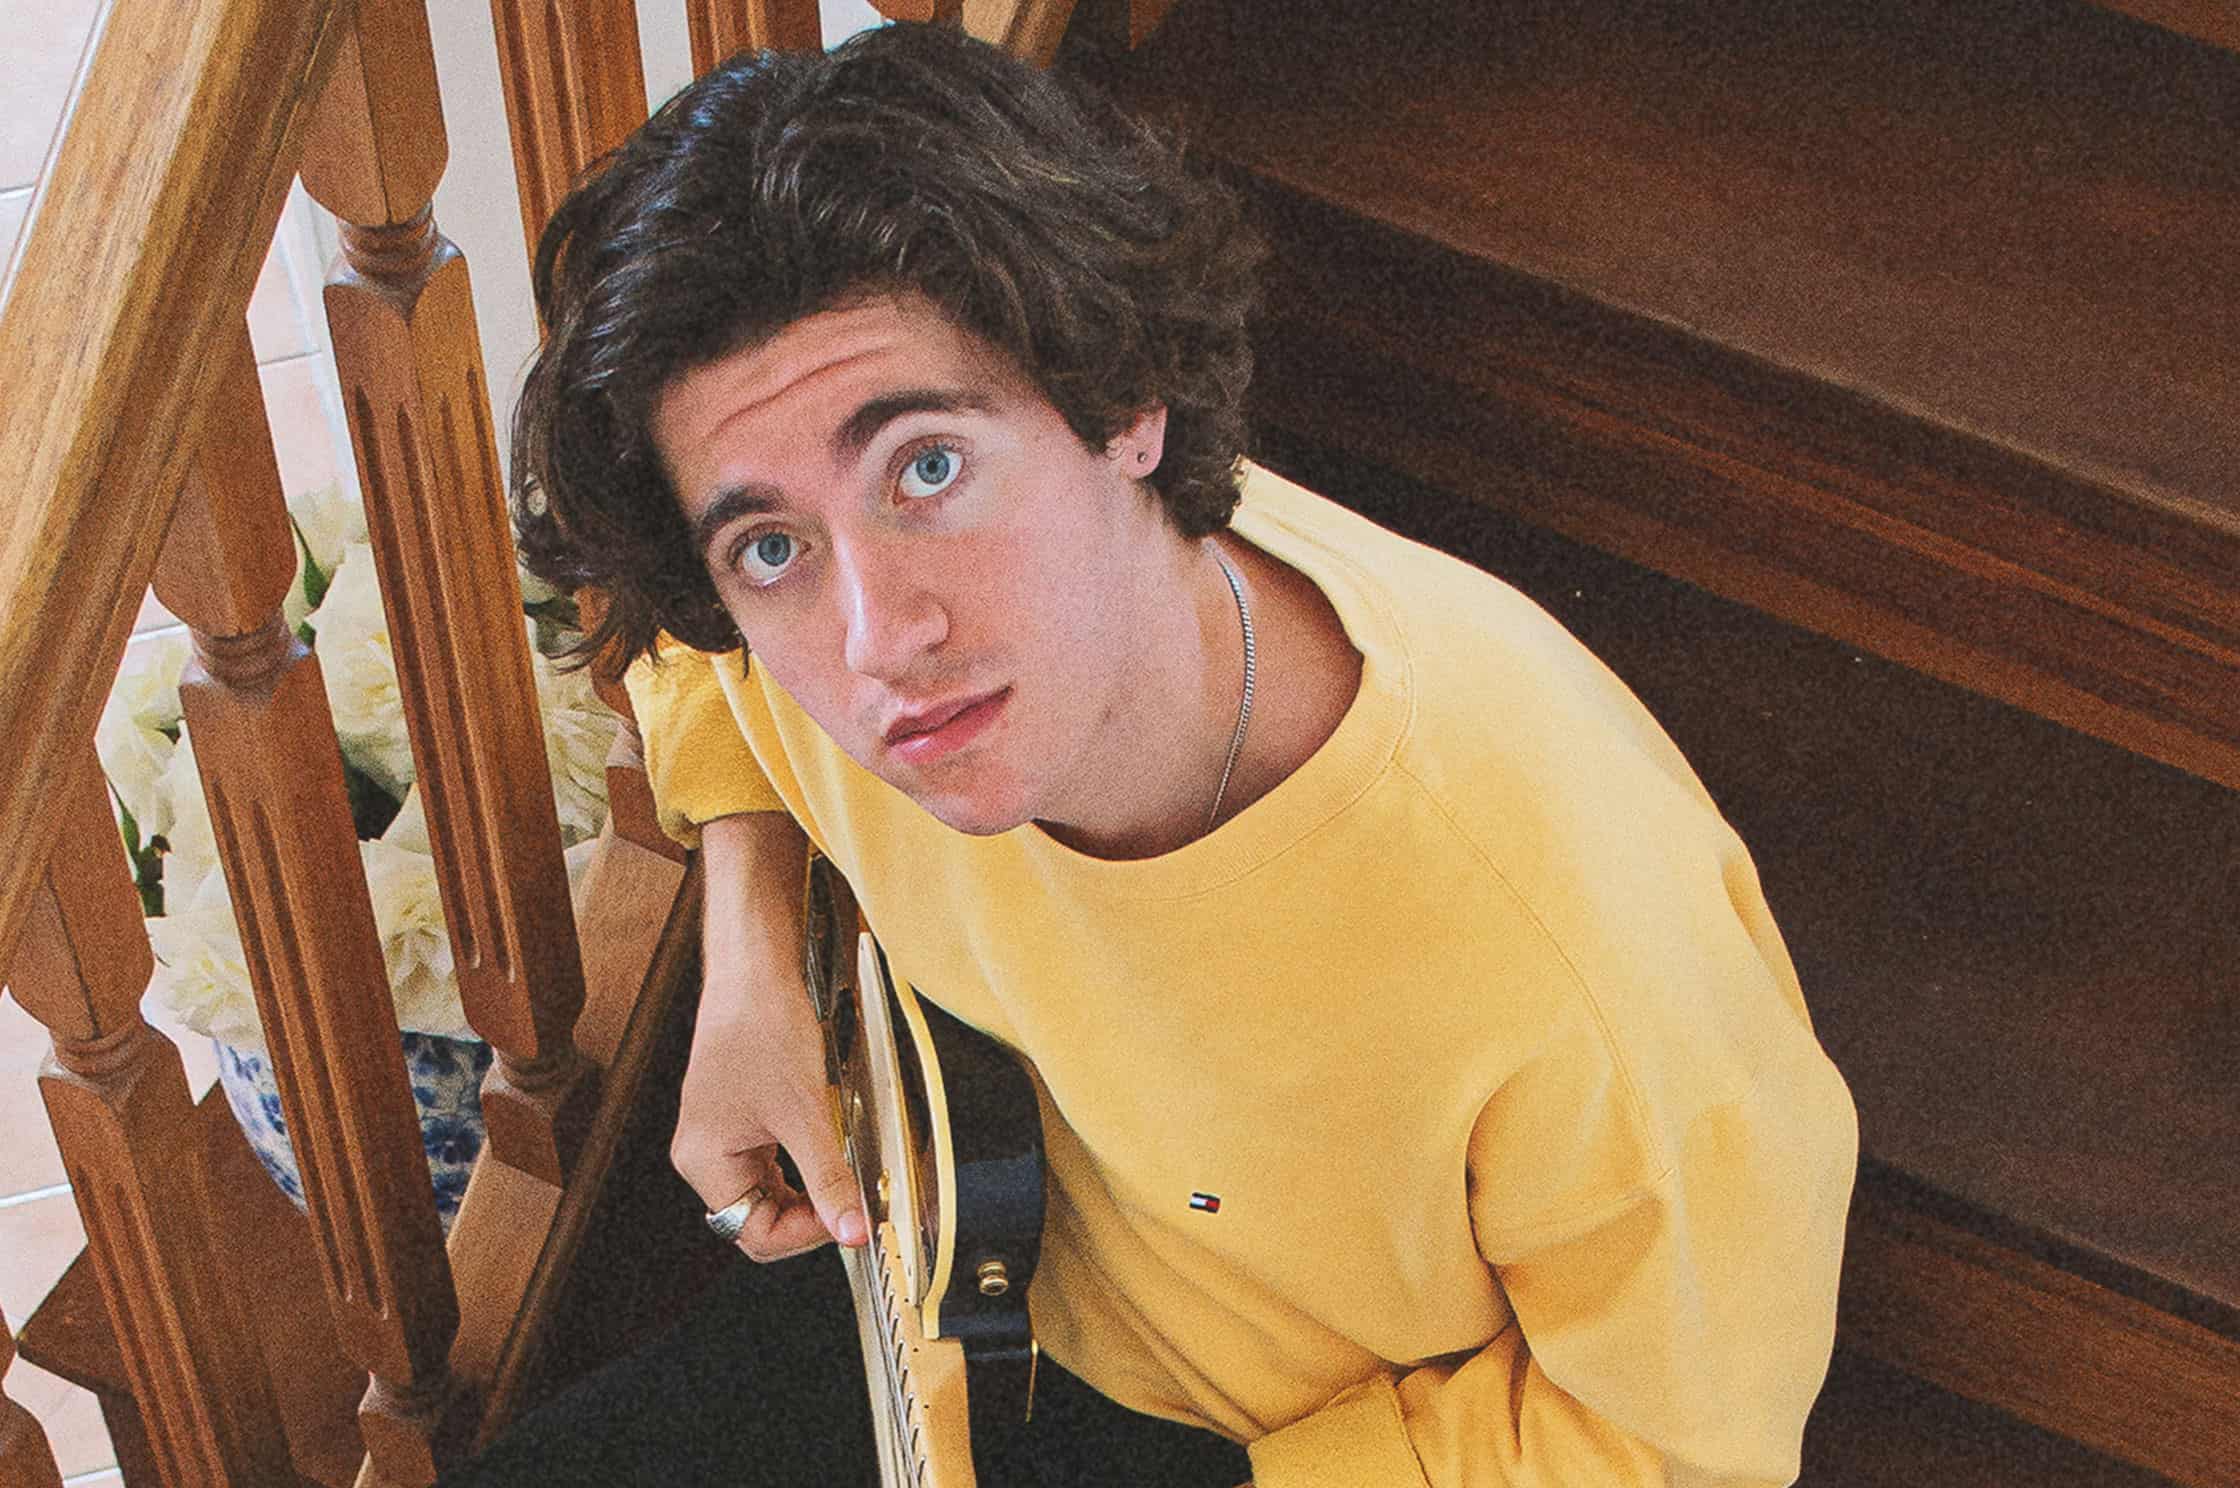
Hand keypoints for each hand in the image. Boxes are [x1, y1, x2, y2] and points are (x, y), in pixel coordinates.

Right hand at [672, 814, 868, 1260]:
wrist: (756, 967)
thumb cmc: (764, 1027)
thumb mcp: (807, 1114)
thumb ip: (830, 1180)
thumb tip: (853, 1233)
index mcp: (704, 1162)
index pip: (754, 1234)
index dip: (806, 1235)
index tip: (851, 1219)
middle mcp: (704, 1155)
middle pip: (759, 1218)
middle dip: (810, 1214)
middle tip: (856, 1200)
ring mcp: (721, 1136)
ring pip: (770, 1192)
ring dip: (810, 1190)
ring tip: (848, 1172)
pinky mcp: (741, 1116)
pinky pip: (774, 1162)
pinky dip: (805, 1163)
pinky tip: (832, 1148)